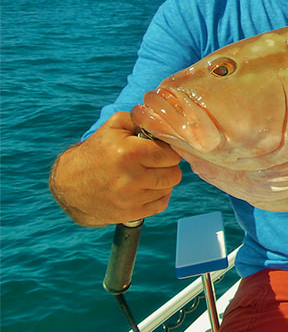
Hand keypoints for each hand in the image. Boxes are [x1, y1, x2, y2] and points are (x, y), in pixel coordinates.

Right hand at [49, 112, 181, 226]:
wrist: (70, 185)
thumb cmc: (97, 151)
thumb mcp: (114, 126)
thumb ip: (142, 119)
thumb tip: (165, 122)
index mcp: (128, 153)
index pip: (170, 153)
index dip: (168, 149)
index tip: (160, 148)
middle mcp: (131, 178)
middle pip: (173, 173)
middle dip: (167, 165)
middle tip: (155, 161)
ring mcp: (131, 199)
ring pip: (169, 188)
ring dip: (163, 180)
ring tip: (149, 173)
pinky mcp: (130, 213)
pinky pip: (161, 204)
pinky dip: (158, 195)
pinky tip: (146, 187)